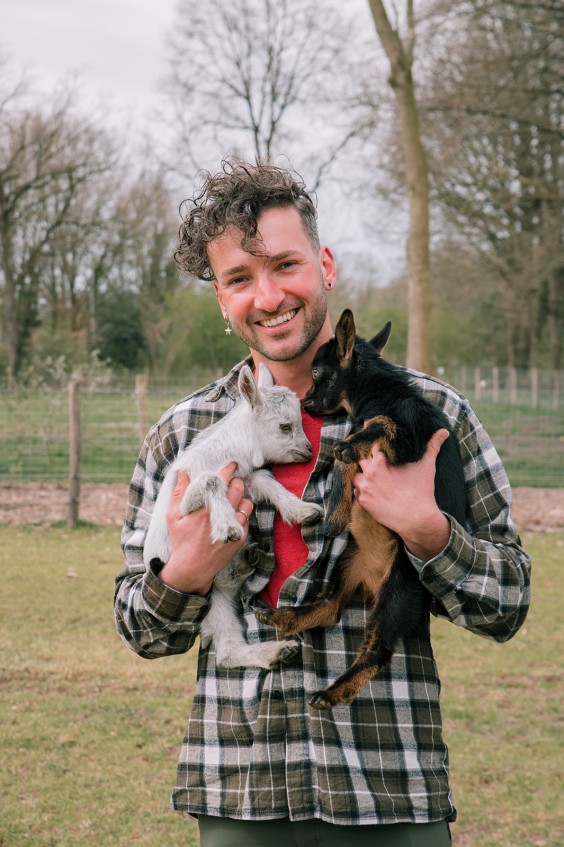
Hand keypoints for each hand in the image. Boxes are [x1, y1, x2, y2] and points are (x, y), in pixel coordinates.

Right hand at [158, 462, 253, 594]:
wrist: (192, 567)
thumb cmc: (181, 539)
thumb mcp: (174, 516)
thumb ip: (179, 492)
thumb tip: (183, 472)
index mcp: (205, 506)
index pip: (221, 480)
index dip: (228, 470)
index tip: (232, 465)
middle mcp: (221, 514)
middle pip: (238, 488)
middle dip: (236, 482)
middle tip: (231, 483)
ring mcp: (233, 526)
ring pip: (247, 503)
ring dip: (241, 499)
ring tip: (231, 502)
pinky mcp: (240, 537)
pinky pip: (247, 519)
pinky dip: (241, 515)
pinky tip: (231, 518)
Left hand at [352, 429, 450, 561]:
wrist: (417, 520)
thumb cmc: (422, 492)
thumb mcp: (427, 466)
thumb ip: (432, 446)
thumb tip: (444, 431)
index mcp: (381, 462)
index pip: (371, 446)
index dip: (376, 445)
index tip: (379, 446)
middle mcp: (369, 474)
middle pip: (360, 460)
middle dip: (367, 460)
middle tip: (377, 462)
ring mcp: (364, 489)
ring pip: (355, 475)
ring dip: (362, 475)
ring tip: (372, 476)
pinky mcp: (364, 503)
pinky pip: (356, 492)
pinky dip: (362, 490)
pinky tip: (372, 489)